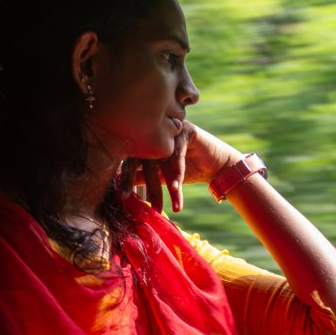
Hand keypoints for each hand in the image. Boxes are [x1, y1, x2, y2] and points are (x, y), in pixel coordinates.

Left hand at [119, 122, 243, 212]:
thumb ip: (142, 178)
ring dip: (163, 184)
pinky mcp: (185, 130)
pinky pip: (177, 152)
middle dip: (147, 185)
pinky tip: (176, 186)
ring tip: (163, 204)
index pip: (131, 160)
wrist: (215, 165)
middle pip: (145, 160)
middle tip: (148, 205)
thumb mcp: (161, 176)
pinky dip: (176, 171)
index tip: (123, 197)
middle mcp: (154, 133)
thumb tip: (120, 188)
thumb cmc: (187, 169)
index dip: (126, 178)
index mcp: (145, 142)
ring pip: (161, 159)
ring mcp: (168, 130)